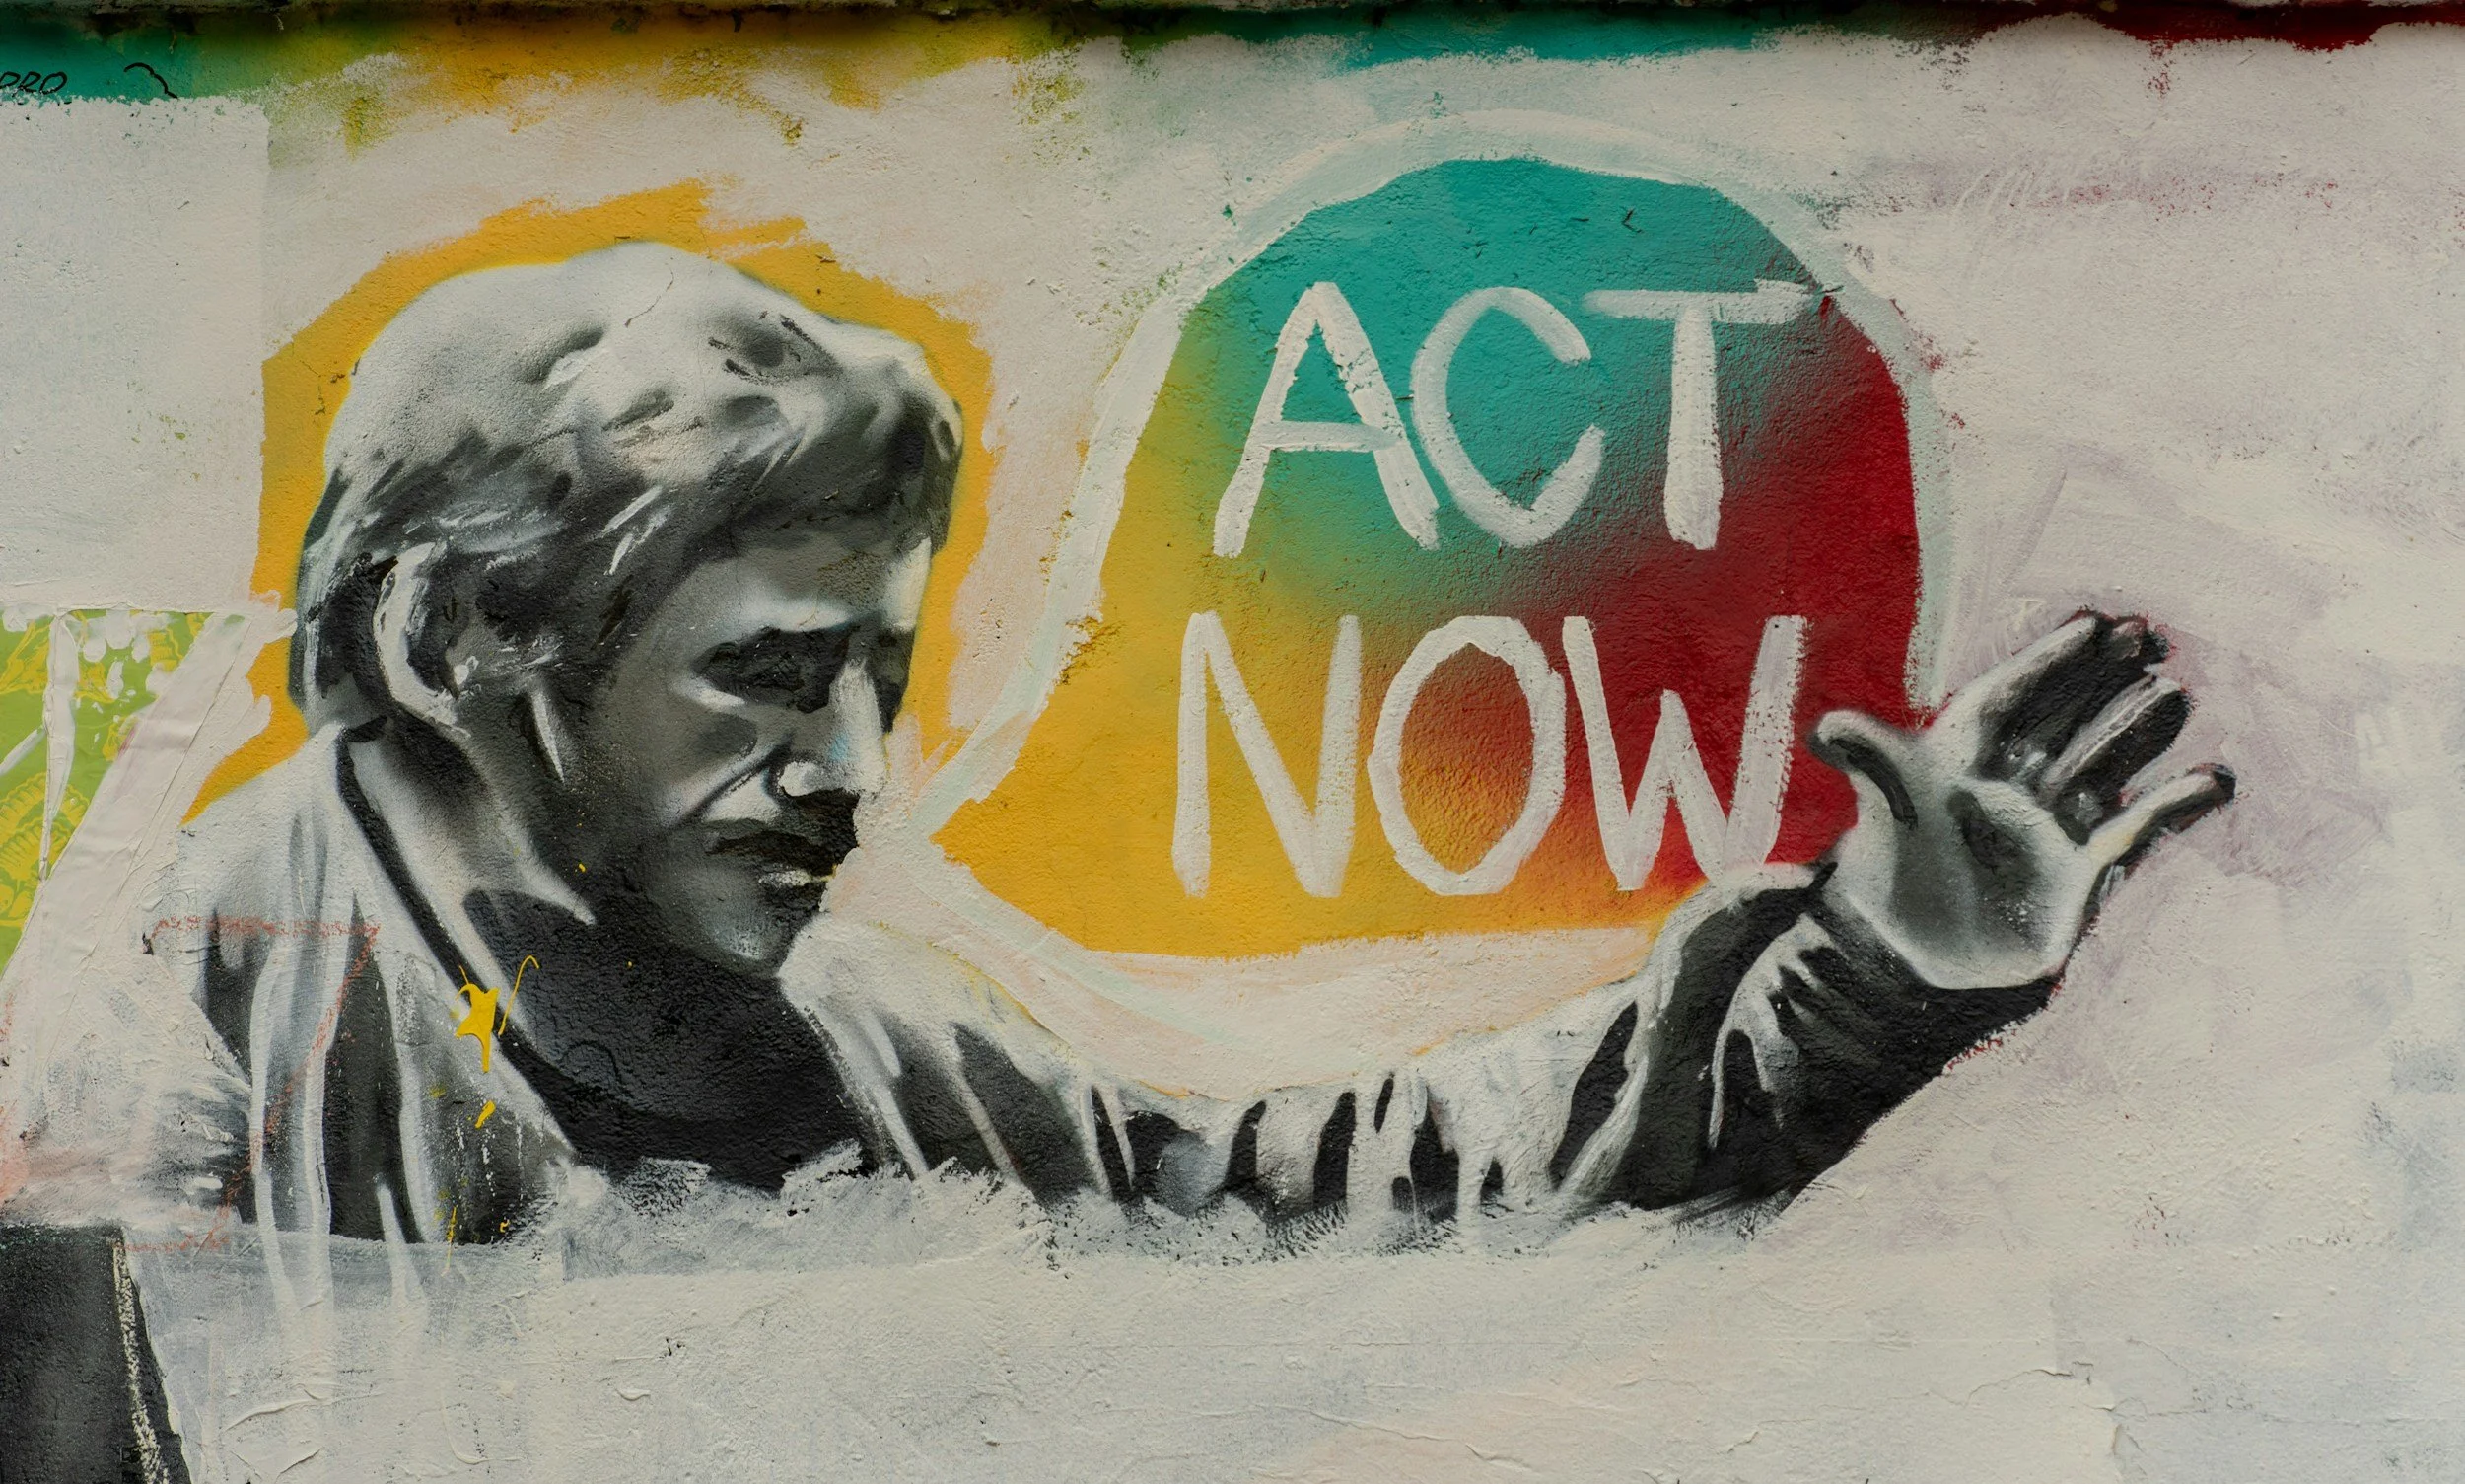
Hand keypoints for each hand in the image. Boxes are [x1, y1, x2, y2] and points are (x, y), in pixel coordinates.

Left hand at [1811, 613, 2233, 989]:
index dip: (2049, 660)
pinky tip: (2214, 779)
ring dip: (2137, 729)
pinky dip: (2173, 806)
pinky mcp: (2081, 869)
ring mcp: (2051, 822)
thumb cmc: (1892, 871)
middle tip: (2148, 635)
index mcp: (1962, 755)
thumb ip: (1867, 760)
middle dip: (2104, 679)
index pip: (2011, 695)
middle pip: (2066, 717)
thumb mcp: (1879, 807)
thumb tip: (1828, 727)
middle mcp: (2013, 781)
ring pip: (2103, 761)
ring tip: (2174, 692)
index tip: (2093, 624)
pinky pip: (2136, 829)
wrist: (1910, 955)